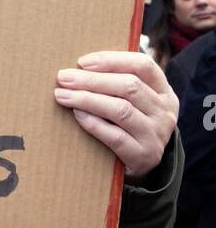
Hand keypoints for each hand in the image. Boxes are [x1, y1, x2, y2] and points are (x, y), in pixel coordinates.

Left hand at [54, 51, 177, 178]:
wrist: (142, 168)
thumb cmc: (130, 128)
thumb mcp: (136, 104)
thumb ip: (118, 85)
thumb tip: (80, 67)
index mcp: (164, 91)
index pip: (142, 65)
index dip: (112, 60)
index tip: (82, 61)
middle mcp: (164, 111)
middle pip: (129, 86)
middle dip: (92, 80)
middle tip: (64, 78)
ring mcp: (156, 135)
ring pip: (121, 110)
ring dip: (88, 99)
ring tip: (63, 95)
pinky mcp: (143, 156)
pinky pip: (115, 137)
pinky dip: (94, 124)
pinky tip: (77, 115)